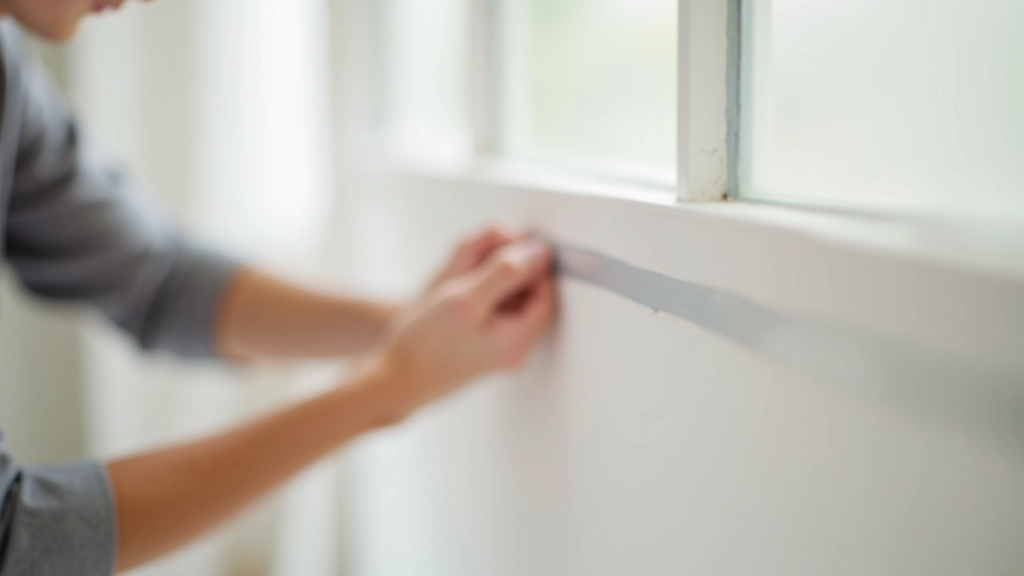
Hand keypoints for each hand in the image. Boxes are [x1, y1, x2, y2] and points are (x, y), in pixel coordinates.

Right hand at [364, 238, 556, 418]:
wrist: (389, 383)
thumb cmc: (420, 345)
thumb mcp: (464, 297)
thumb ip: (505, 272)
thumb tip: (539, 252)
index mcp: (516, 341)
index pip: (545, 295)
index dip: (533, 265)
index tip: (511, 245)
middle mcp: (513, 351)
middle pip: (530, 299)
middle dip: (513, 270)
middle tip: (486, 252)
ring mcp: (497, 353)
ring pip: (511, 305)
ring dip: (497, 280)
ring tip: (467, 268)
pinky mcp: (481, 351)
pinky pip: (495, 315)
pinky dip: (484, 294)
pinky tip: (460, 288)